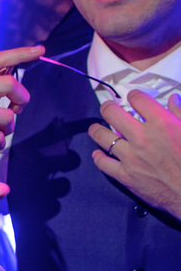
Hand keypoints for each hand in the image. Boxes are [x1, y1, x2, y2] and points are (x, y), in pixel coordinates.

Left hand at [88, 91, 180, 217]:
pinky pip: (103, 163)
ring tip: (96, 128)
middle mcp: (143, 138)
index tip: (133, 97)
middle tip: (108, 108)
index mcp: (162, 124)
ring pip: (103, 137)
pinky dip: (98, 157)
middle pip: (112, 113)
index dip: (134, 95)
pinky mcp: (125, 175)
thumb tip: (174, 99)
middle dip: (108, 107)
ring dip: (97, 130)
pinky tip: (98, 153)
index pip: (138, 99)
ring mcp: (131, 157)